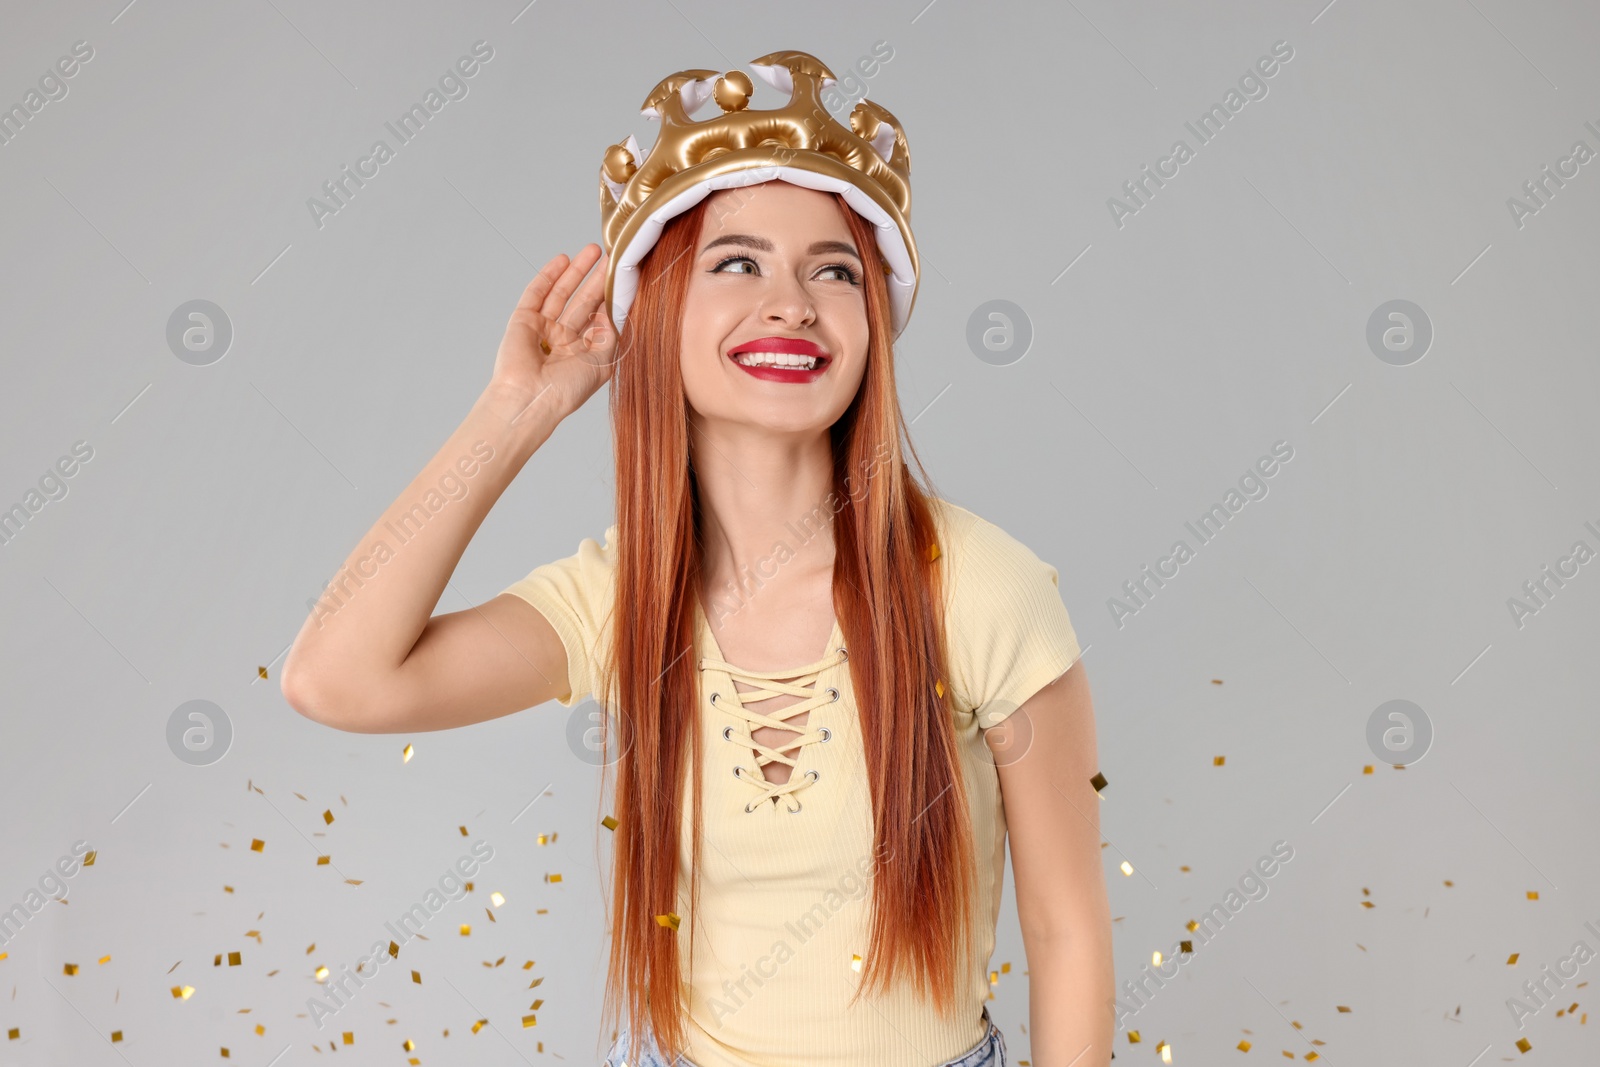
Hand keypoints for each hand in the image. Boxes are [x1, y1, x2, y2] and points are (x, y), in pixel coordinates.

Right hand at [488, 244, 618, 420]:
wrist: (531, 397)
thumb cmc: (567, 389)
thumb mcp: (602, 362)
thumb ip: (611, 334)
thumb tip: (615, 309)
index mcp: (580, 353)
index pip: (597, 319)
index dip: (609, 299)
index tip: (623, 279)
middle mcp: (561, 340)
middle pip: (582, 302)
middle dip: (596, 279)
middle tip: (611, 257)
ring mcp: (541, 328)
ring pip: (561, 293)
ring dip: (576, 271)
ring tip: (593, 251)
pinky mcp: (523, 320)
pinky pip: (537, 293)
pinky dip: (549, 275)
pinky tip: (563, 259)